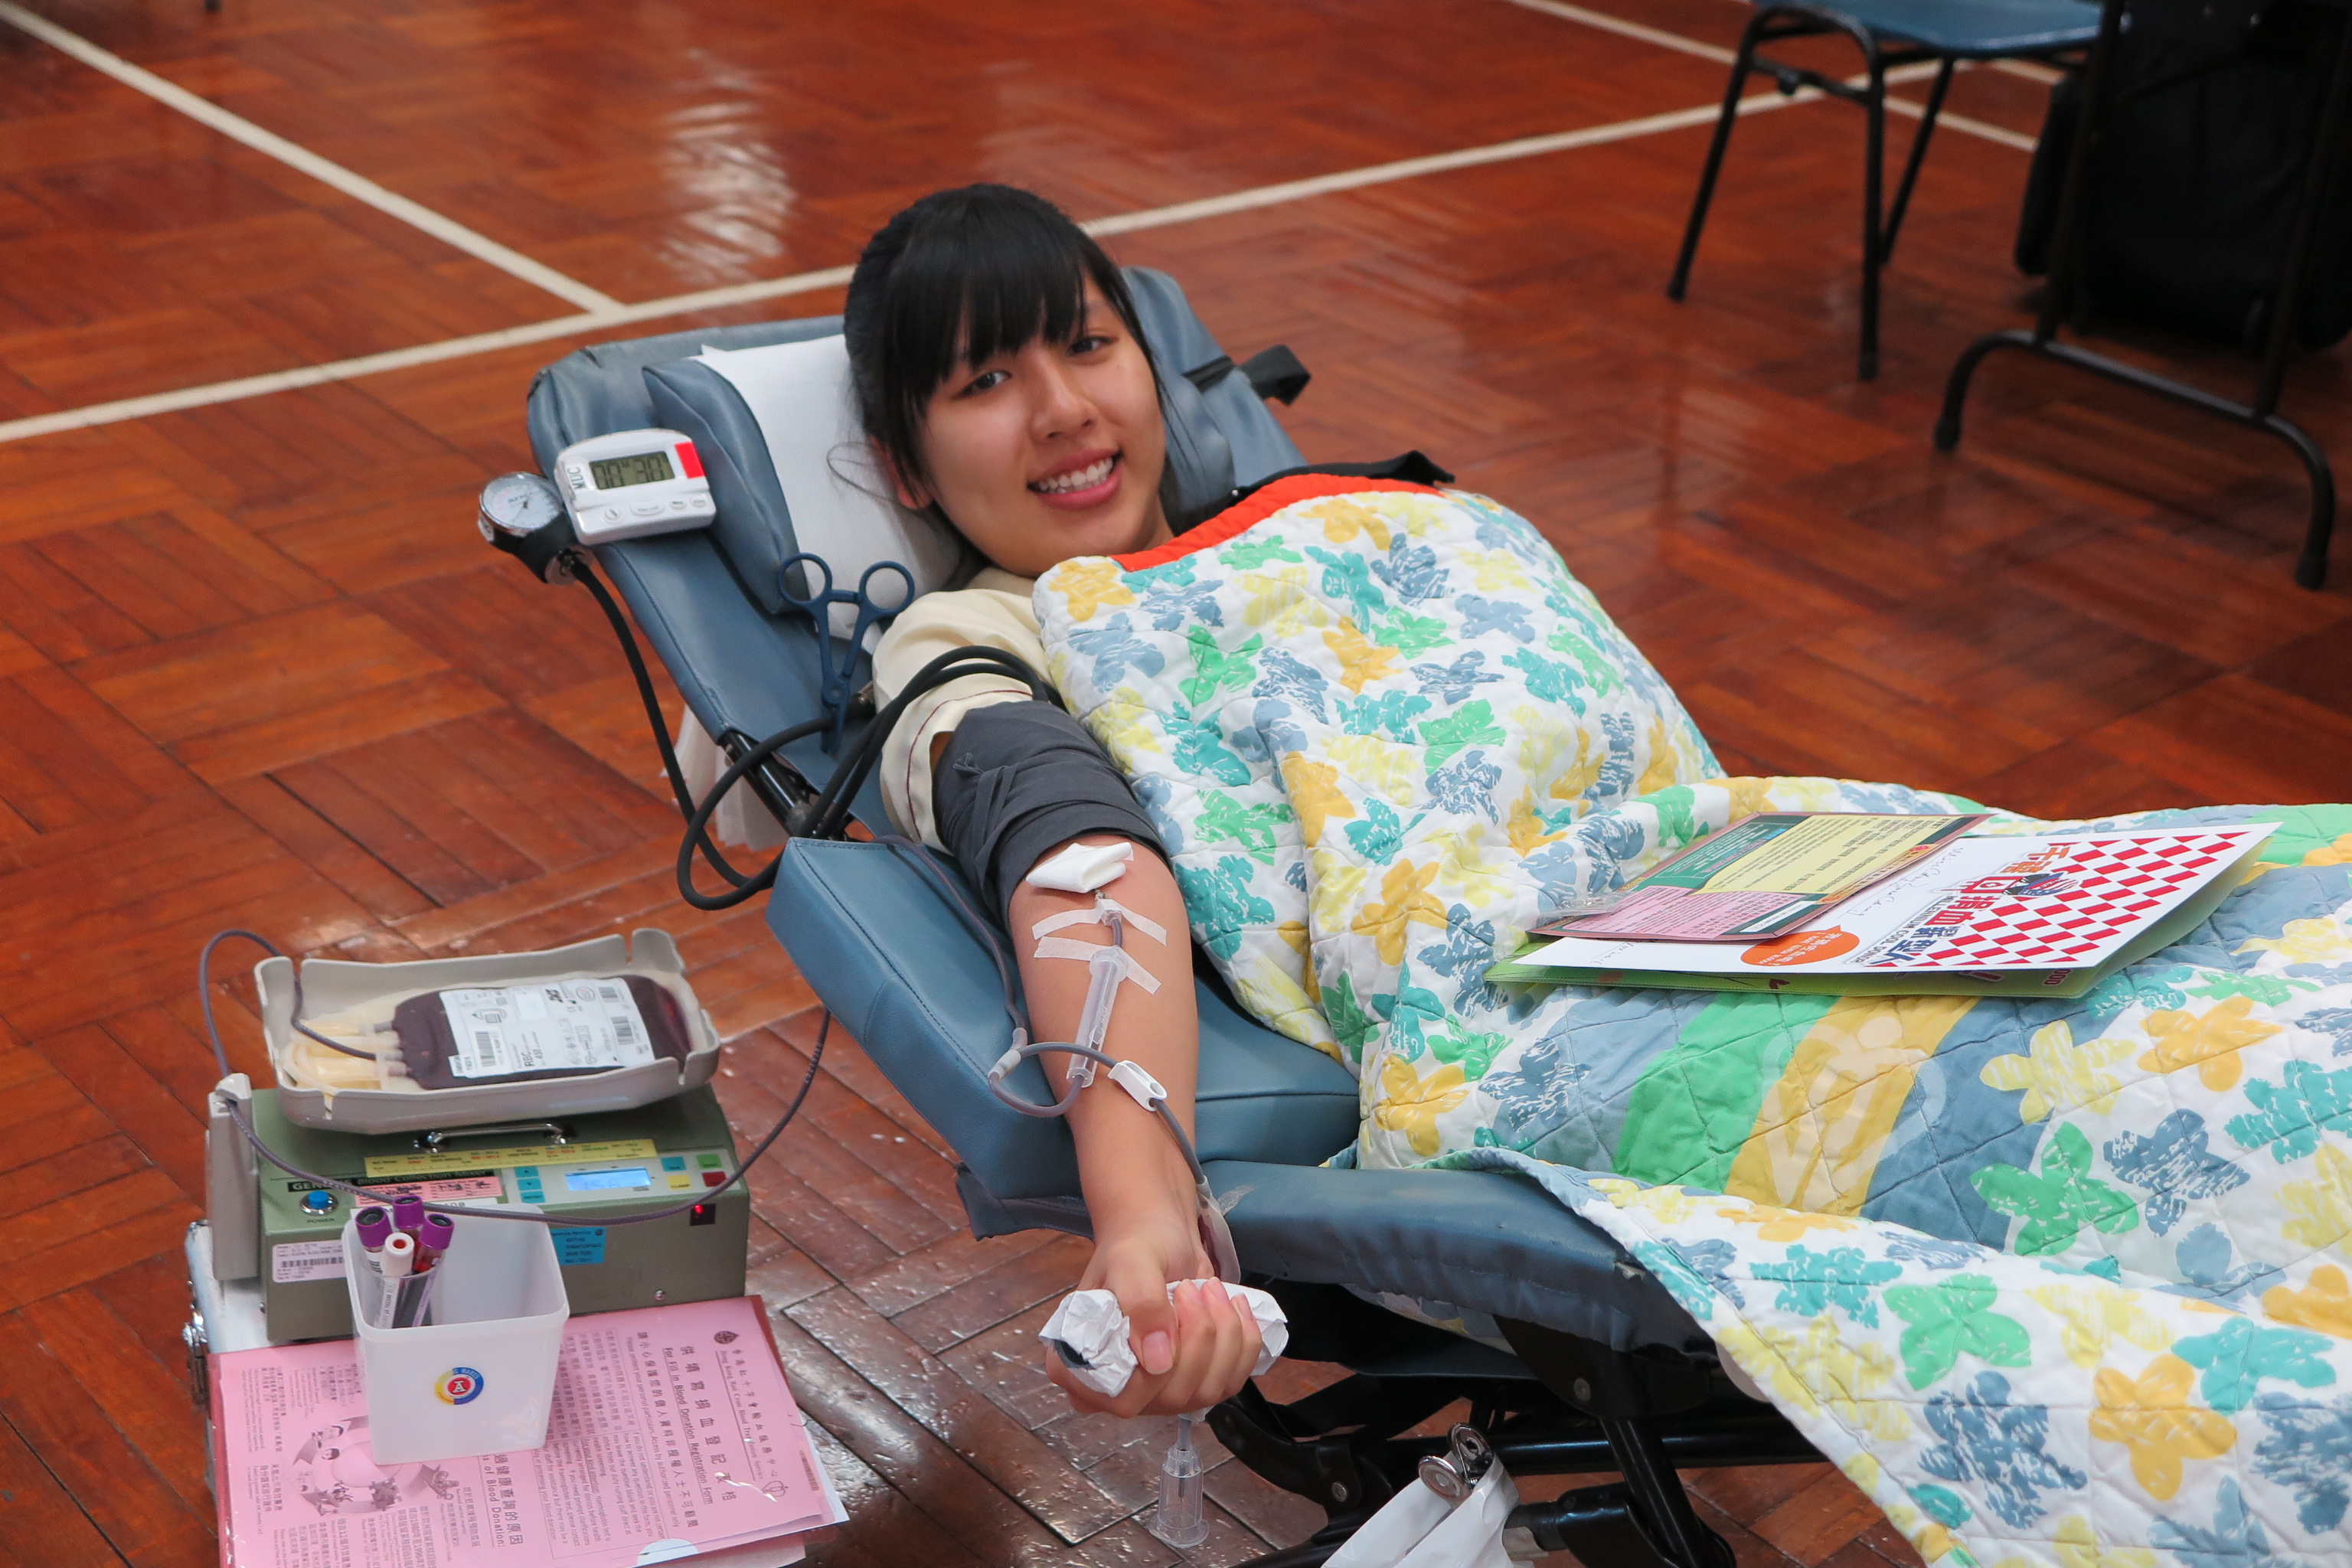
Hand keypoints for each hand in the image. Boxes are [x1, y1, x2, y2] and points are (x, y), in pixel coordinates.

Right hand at [1045, 1214, 1263, 1417]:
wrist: (1161, 1238)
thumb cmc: (1136, 1247)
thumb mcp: (1131, 1263)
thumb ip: (1139, 1306)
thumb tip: (1158, 1364)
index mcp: (1082, 1368)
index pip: (1122, 1398)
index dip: (1155, 1368)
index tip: (1172, 1307)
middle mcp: (1120, 1390)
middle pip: (1172, 1397)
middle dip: (1197, 1337)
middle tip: (1192, 1288)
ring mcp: (1161, 1392)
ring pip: (1208, 1391)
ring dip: (1223, 1334)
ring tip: (1210, 1289)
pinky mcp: (1197, 1382)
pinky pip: (1233, 1380)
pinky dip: (1244, 1341)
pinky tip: (1233, 1306)